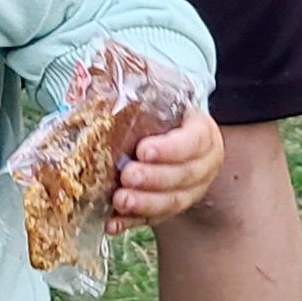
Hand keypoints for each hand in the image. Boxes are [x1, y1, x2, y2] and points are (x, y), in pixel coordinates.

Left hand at [106, 100, 223, 234]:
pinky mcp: (170, 209)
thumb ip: (136, 95)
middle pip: (184, 176)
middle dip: (154, 179)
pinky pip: (154, 220)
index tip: (142, 150)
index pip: (194, 141)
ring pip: (173, 202)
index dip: (170, 149)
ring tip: (119, 201)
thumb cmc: (158, 120)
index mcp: (203, 134)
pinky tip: (112, 223)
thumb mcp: (156, 102)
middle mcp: (203, 165)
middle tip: (127, 176)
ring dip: (145, 204)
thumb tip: (99, 77)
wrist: (168, 144)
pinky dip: (132, 222)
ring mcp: (190, 191)